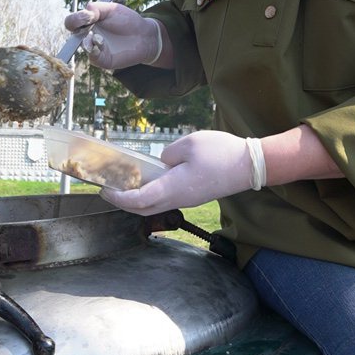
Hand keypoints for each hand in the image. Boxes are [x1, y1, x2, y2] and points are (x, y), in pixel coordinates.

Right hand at [63, 1, 162, 70]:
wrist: (143, 35)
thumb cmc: (127, 20)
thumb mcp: (111, 9)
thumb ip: (96, 8)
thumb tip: (84, 11)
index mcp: (88, 23)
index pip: (71, 22)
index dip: (75, 19)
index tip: (87, 16)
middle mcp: (88, 36)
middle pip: (73, 35)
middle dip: (79, 29)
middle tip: (89, 25)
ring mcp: (94, 48)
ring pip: (83, 46)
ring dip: (88, 40)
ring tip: (98, 37)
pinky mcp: (102, 59)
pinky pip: (93, 57)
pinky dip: (95, 50)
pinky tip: (101, 44)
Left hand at [101, 130, 262, 214]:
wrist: (250, 167)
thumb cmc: (221, 153)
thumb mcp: (189, 144)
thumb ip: (168, 154)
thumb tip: (161, 163)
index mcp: (173, 188)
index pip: (138, 200)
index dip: (118, 197)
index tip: (105, 189)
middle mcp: (177, 199)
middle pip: (143, 210)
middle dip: (123, 202)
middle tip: (109, 189)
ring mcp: (186, 200)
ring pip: (154, 207)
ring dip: (136, 200)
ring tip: (126, 184)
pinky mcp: (193, 197)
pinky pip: (165, 201)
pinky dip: (150, 196)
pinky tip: (149, 181)